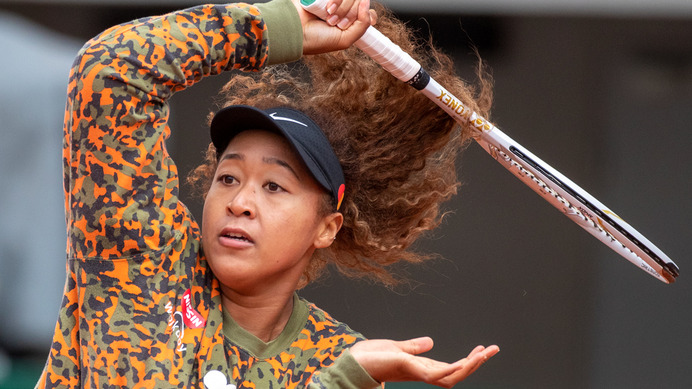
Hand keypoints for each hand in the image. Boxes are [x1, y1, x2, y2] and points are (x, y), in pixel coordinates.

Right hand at [290, 0, 376, 53]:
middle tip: (334, 23)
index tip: (351, 24)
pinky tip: (326, 8)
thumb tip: (367, 3)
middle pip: (360, 3)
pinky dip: (336, 0)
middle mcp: (344, 10)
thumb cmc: (316, 39)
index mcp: (350, 23)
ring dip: (341, 7)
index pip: (369, 13)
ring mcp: (335, 0)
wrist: (295, 29)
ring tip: (328, 17)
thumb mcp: (345, 40)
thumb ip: (362, 25)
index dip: (365, 15)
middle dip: (348, 14)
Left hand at [350, 337, 499, 387]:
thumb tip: (430, 342)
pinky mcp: (412, 371)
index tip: (483, 348)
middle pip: (457, 372)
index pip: (451, 366)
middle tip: (495, 348)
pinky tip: (465, 361)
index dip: (468, 360)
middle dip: (477, 362)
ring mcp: (419, 373)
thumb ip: (414, 347)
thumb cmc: (370, 358)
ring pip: (453, 376)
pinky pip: (438, 375)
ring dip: (471, 365)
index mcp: (421, 367)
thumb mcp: (396, 347)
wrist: (352, 363)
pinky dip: (454, 369)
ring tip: (487, 352)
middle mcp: (423, 372)